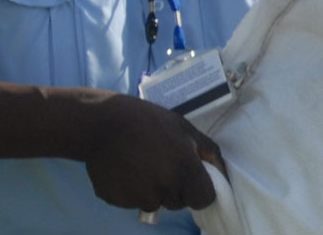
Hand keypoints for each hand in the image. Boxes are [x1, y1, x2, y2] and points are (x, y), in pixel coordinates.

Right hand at [82, 93, 224, 211]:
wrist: (100, 121)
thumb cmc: (145, 119)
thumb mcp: (180, 125)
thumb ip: (205, 149)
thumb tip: (222, 170)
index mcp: (184, 169)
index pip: (204, 198)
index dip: (199, 187)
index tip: (188, 173)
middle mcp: (165, 189)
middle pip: (179, 201)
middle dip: (174, 186)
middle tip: (159, 159)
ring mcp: (140, 198)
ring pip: (155, 202)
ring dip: (151, 188)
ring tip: (139, 160)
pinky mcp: (119, 202)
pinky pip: (132, 201)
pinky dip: (130, 189)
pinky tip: (124, 167)